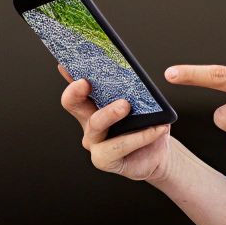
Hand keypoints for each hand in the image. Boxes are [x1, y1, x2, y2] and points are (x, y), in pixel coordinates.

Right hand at [56, 63, 175, 181]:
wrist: (159, 154)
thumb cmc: (148, 125)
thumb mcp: (143, 103)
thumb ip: (134, 90)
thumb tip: (134, 75)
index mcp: (93, 106)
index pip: (77, 87)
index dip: (69, 76)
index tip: (66, 64)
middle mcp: (88, 123)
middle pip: (72, 104)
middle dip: (76, 91)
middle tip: (87, 82)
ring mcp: (94, 143)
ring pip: (95, 124)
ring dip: (109, 113)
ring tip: (126, 105)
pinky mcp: (104, 160)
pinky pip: (120, 145)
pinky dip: (140, 136)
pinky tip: (157, 128)